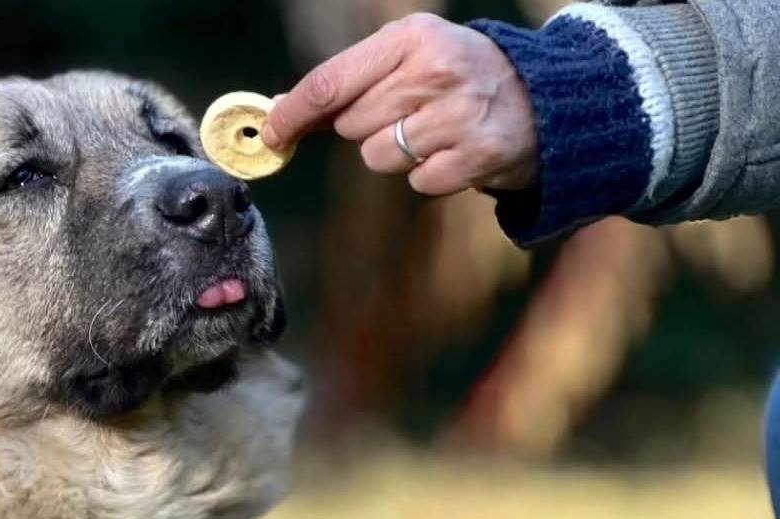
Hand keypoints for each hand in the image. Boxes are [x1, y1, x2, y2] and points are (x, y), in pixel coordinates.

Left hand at [263, 14, 538, 194]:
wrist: (546, 100)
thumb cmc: (461, 76)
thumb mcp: (411, 56)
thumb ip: (350, 80)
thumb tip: (284, 109)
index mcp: (413, 38)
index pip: (331, 82)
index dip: (293, 113)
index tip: (271, 133)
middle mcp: (435, 71)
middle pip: (351, 125)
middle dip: (367, 127)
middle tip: (407, 113)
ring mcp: (457, 115)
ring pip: (377, 157)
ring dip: (396, 153)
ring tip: (433, 132)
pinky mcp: (475, 157)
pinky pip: (416, 181)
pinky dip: (428, 174)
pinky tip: (454, 151)